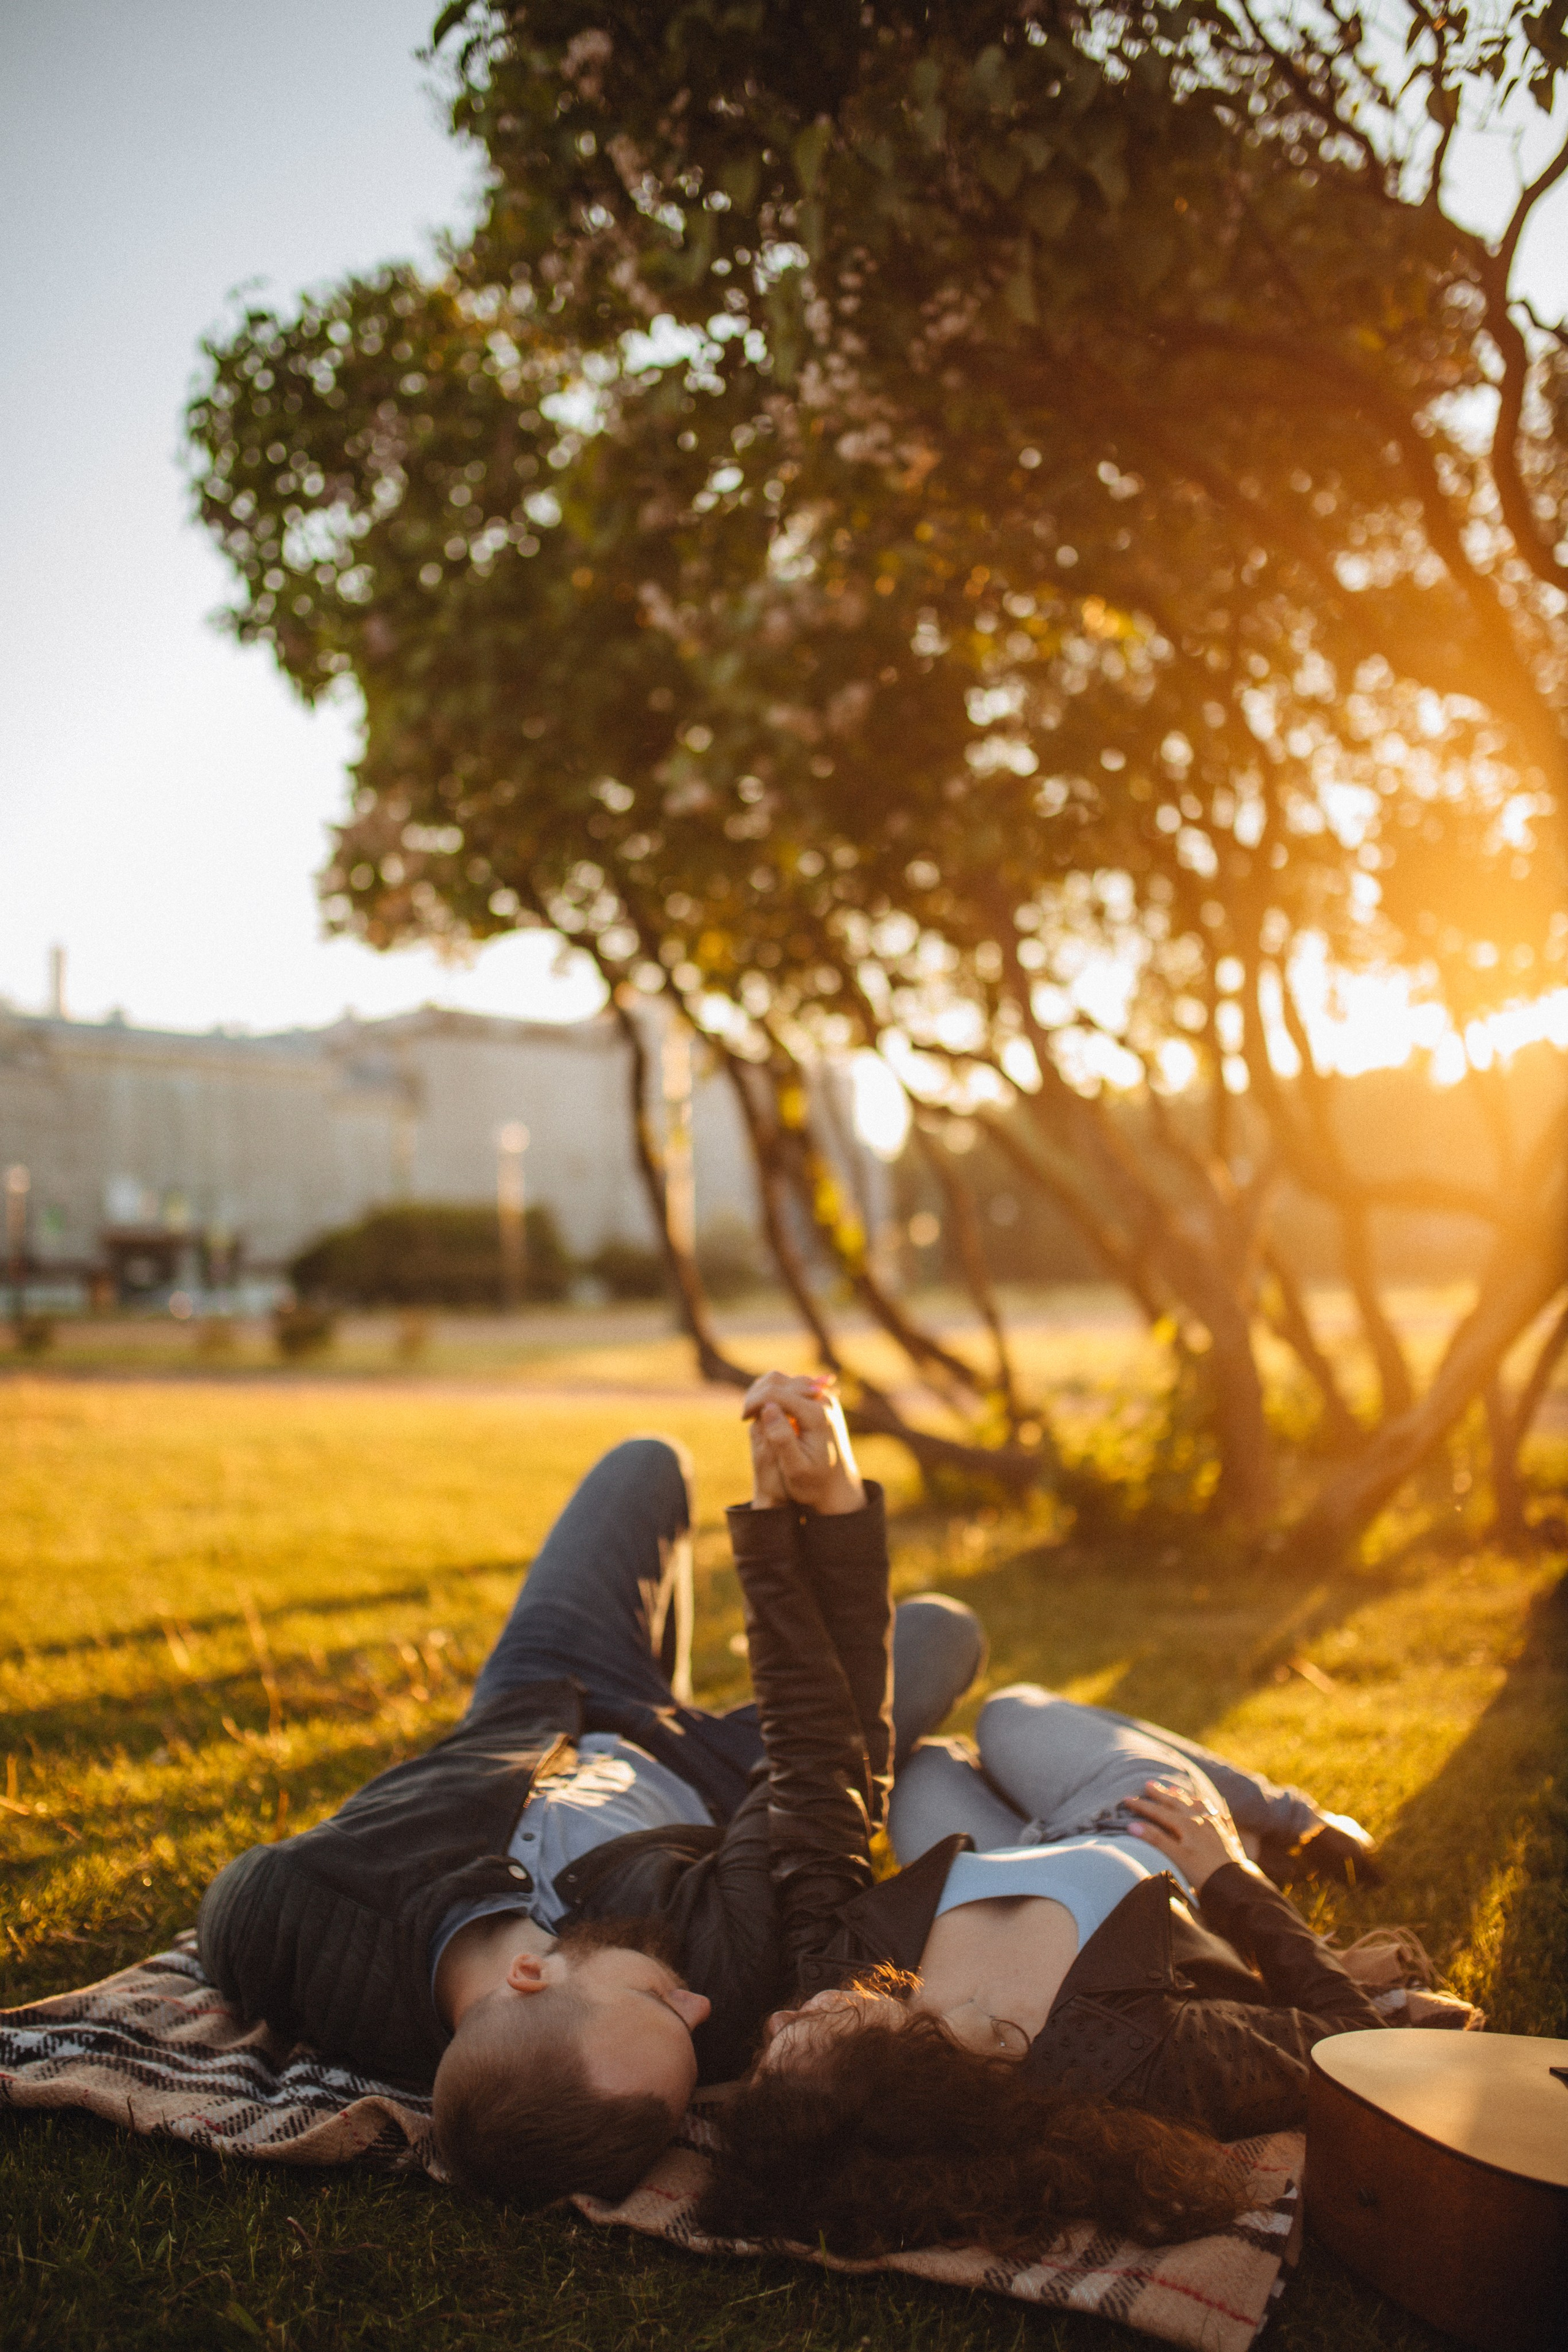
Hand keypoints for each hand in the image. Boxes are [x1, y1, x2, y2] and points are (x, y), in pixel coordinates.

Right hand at [743, 1371, 864, 1515]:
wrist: (838, 1486)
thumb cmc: (814, 1483)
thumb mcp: (795, 1469)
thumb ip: (781, 1439)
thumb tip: (768, 1408)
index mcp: (816, 1416)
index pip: (775, 1393)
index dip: (754, 1402)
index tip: (743, 1420)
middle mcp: (824, 1401)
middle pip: (780, 1380)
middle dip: (757, 1394)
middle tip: (746, 1416)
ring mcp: (825, 1398)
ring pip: (786, 1380)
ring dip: (765, 1392)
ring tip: (754, 1414)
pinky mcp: (822, 1400)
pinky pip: (794, 1386)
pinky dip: (776, 1394)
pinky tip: (767, 1411)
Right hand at [1124, 1781, 1257, 1892]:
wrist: (1235, 1886)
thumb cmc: (1203, 1874)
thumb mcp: (1176, 1858)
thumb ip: (1156, 1840)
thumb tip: (1132, 1825)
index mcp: (1187, 1825)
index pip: (1159, 1812)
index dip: (1142, 1806)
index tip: (1126, 1798)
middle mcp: (1202, 1821)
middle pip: (1177, 1803)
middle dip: (1162, 1794)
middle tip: (1149, 1784)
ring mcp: (1217, 1827)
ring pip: (1198, 1804)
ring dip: (1185, 1796)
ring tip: (1176, 1789)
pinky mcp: (1228, 1836)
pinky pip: (1219, 1815)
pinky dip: (1212, 1807)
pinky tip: (1215, 1806)